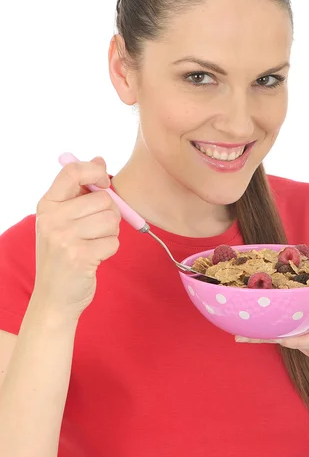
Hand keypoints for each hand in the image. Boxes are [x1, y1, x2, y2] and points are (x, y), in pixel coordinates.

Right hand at [32, 157, 120, 319]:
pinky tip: (95, 257)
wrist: (54, 297)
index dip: (96, 171)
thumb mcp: (63, 220)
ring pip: (111, 219)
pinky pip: (113, 241)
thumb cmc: (64, 254)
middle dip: (110, 214)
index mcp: (47, 205)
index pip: (73, 171)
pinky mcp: (79, 256)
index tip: (105, 183)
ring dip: (111, 233)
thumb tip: (100, 159)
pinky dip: (110, 250)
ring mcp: (63, 238)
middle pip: (103, 198)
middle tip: (96, 230)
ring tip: (94, 244)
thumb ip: (81, 191)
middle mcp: (51, 218)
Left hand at [235, 238, 308, 359]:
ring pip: (293, 345)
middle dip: (275, 337)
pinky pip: (292, 345)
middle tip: (249, 334)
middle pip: (299, 344)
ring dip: (271, 338)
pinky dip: (274, 338)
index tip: (281, 336)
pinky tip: (249, 336)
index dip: (300, 339)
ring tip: (245, 334)